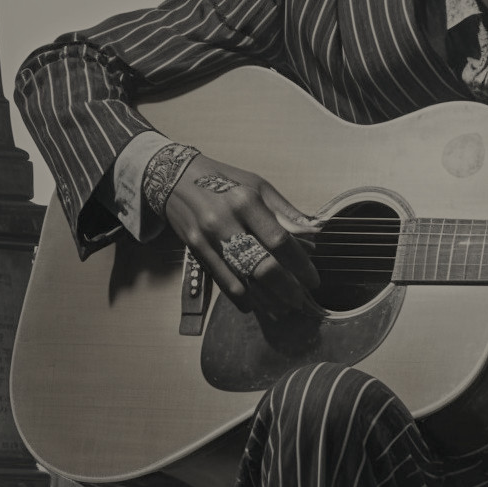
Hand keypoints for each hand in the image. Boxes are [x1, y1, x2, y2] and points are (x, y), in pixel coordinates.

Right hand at [162, 153, 319, 322]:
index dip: (300, 265)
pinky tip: (252, 305)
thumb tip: (313, 236)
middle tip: (298, 300)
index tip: (312, 280)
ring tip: (281, 308)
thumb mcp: (258, 186)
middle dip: (284, 289)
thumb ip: (286, 212)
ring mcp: (207, 237)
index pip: (280, 241)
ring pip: (241, 278)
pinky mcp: (195, 248)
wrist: (175, 178)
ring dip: (264, 299)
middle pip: (261, 265)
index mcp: (247, 201)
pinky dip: (239, 296)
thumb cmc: (223, 180)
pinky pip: (220, 279)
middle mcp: (226, 220)